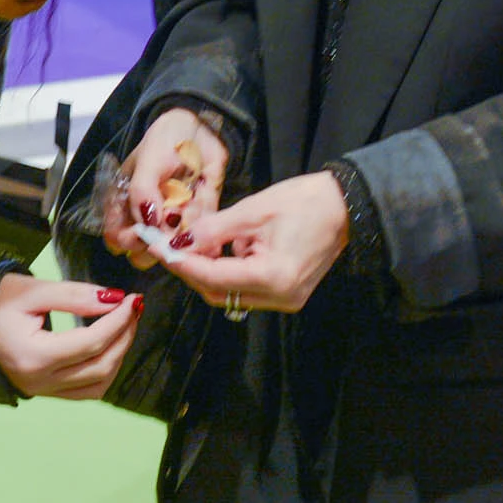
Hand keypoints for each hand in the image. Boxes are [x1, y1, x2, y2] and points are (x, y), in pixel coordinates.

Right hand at [0, 274, 141, 399]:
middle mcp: (40, 381)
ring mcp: (43, 391)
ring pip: (98, 384)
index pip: (92, 342)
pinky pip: (86, 391)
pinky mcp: (46, 392)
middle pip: (101, 365)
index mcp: (34, 355)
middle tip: (133, 309)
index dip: (118, 321)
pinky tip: (107, 347)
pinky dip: (104, 371)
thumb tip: (114, 300)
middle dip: (124, 336)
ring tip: (123, 326)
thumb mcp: (33, 291)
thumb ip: (75, 296)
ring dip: (118, 355)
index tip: (133, 299)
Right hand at [105, 109, 227, 269]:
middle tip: (171, 235)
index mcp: (125, 201)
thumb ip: (142, 190)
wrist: (204, 127)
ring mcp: (173, 220)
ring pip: (172, 249)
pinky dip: (205, 244)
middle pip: (142, 250)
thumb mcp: (150, 158)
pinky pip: (199, 239)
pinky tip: (211, 244)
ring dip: (183, 246)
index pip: (116, 234)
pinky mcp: (197, 219)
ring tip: (193, 236)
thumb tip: (148, 224)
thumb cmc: (167, 138)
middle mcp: (147, 216)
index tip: (143, 232)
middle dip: (157, 246)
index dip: (127, 239)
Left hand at [166, 171, 350, 313]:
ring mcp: (285, 300)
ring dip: (208, 271)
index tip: (157, 247)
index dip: (180, 262)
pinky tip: (224, 247)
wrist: (345, 207)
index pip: (212, 277)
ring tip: (194, 242)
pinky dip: (229, 271)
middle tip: (169, 245)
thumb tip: (179, 241)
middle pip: (217, 292)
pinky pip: (246, 288)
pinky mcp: (287, 294)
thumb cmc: (304, 202)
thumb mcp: (253, 210)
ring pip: (230, 293)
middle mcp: (279, 298)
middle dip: (191, 269)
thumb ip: (214, 230)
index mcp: (273, 277)